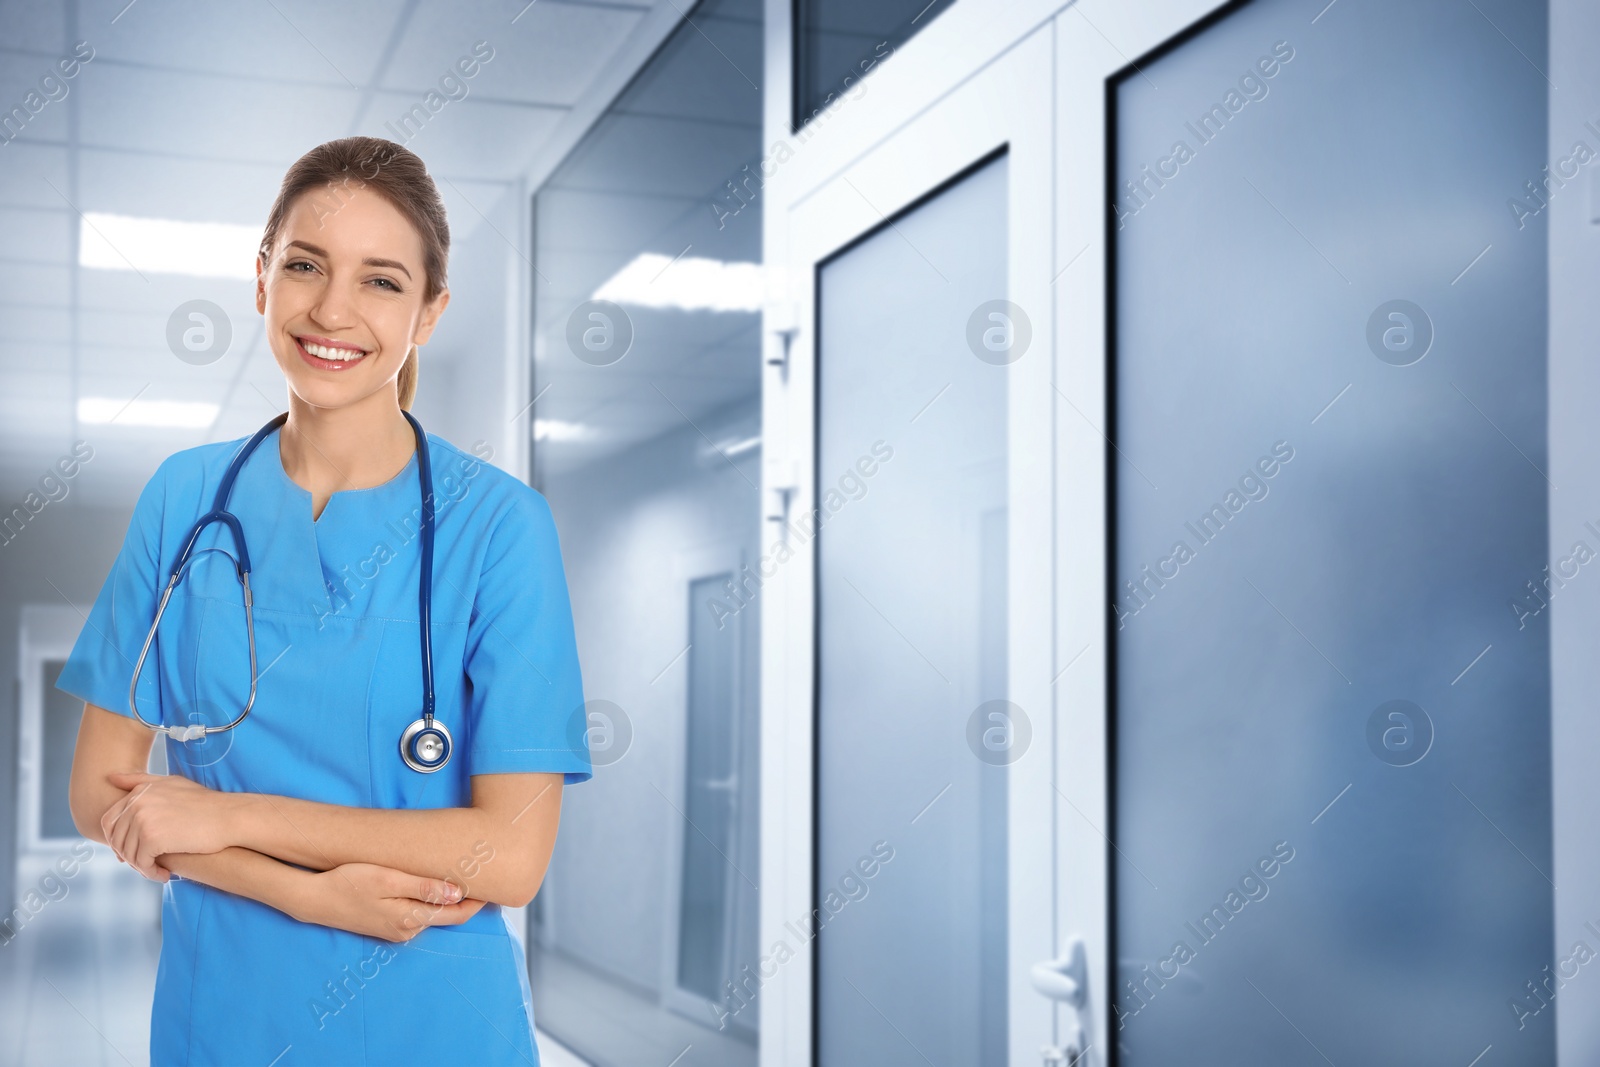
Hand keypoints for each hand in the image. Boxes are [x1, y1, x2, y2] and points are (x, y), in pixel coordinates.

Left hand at [102, 771, 236, 881]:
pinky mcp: (152, 838)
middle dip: (128, 855)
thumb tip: (111, 777)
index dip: (117, 839)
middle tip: (147, 864)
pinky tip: (165, 875)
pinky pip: (141, 863)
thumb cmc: (205, 803)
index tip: (134, 850)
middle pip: (116, 839)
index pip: (109, 820)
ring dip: (142, 867)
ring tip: (158, 871)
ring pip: (128, 854)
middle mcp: (137, 803)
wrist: (230, 817)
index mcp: (139, 792)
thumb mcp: (171, 783)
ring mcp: (143, 820)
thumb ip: (141, 781)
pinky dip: (151, 873)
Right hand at [301, 862, 485, 941]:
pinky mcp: (387, 925)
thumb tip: (458, 894)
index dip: (478, 899)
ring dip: (447, 899)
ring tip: (461, 874)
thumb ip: (423, 888)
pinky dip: (430, 901)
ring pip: (433, 914)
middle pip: (449, 916)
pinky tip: (431, 884)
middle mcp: (407, 930)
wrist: (313, 899)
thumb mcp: (388, 880)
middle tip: (484, 874)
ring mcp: (397, 930)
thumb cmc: (349, 882)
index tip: (493, 880)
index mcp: (411, 919)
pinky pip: (418, 914)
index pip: (457, 914)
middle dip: (468, 899)